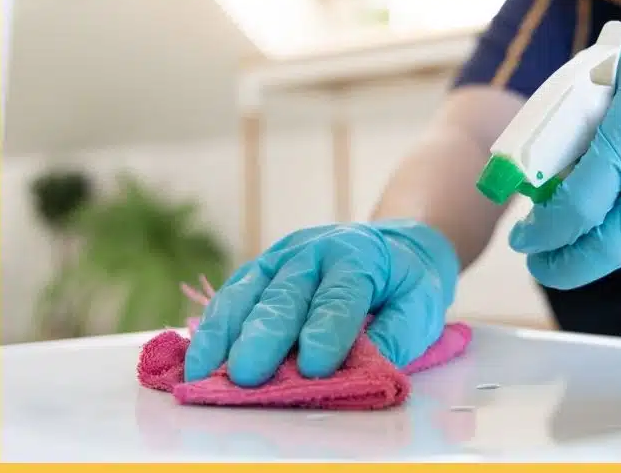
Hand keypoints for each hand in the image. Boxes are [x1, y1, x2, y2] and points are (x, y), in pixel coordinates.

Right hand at [183, 219, 458, 386]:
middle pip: (285, 295)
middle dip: (265, 336)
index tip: (315, 367)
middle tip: (247, 374)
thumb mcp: (420, 305)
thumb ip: (398, 334)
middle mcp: (313, 251)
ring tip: (205, 370)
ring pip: (248, 292)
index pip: (340, 297)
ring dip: (225, 333)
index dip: (327, 332)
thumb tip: (369, 367)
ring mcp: (280, 258)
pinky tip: (200, 355)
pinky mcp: (260, 270)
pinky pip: (232, 295)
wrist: (391, 246)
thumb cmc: (405, 283)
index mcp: (357, 257)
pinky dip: (214, 326)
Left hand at [510, 0, 620, 289]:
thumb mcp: (603, 77)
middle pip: (606, 249)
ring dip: (612, 217)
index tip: (524, 239)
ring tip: (619, 169)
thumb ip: (567, 129)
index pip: (577, 212)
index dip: (541, 234)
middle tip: (541, 259)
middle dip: (564, 265)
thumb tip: (534, 175)